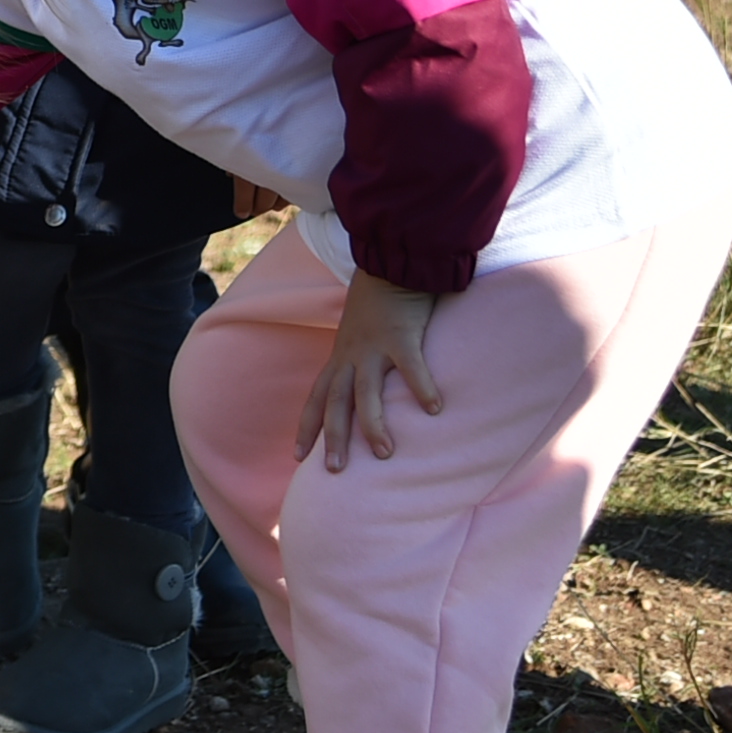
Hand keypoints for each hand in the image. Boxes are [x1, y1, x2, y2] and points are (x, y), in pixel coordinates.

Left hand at [293, 272, 443, 470]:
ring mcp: (374, 346)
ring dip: (373, 424)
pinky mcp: (401, 335)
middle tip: (335, 471)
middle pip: (336, 402)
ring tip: (384, 453)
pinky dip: (421, 388)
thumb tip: (364, 387)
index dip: (307, 426)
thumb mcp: (358, 334)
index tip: (297, 456)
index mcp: (341, 356)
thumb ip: (360, 359)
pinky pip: (411, 367)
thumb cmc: (378, 301)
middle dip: (333, 438)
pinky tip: (433, 409)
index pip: (317, 397)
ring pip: (367, 392)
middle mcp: (351, 355)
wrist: (389, 261)